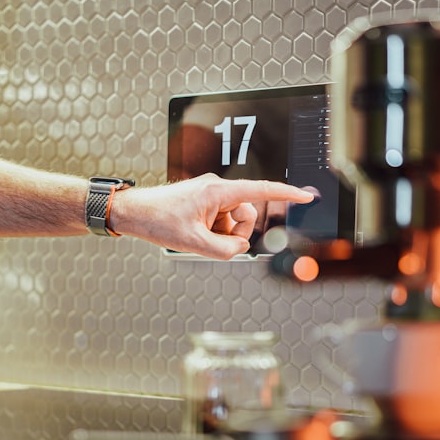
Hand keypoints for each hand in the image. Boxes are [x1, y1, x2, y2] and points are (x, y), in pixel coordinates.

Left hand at [111, 174, 314, 258]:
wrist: (133, 213)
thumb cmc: (157, 220)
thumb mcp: (194, 243)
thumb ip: (225, 250)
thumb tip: (240, 247)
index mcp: (218, 192)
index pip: (260, 191)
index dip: (286, 195)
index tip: (306, 196)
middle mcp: (217, 190)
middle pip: (246, 215)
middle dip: (233, 233)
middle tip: (209, 240)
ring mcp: (211, 196)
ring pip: (232, 221)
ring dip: (220, 234)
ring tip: (197, 236)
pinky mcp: (204, 202)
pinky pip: (220, 221)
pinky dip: (212, 232)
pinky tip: (193, 233)